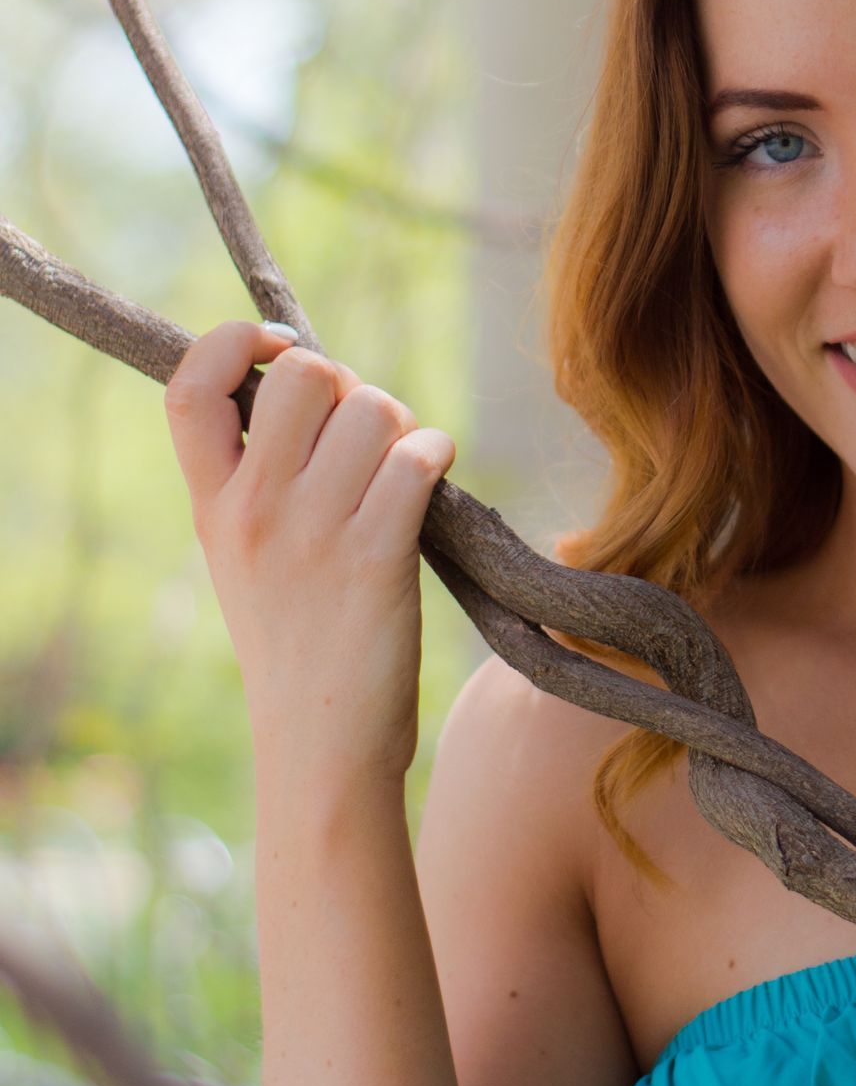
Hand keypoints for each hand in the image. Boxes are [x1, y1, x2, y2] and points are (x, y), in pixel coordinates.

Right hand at [165, 321, 454, 794]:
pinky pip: (418, 457)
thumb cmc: (298, 639)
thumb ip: (257, 476)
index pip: (188, 384)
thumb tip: (314, 382)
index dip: (235, 340)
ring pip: (374, 409)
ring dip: (404, 427)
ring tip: (401, 474)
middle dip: (351, 387)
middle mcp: (252, 511)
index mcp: (211, 505)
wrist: (322, 744)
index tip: (279, 349)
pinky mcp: (375, 559)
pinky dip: (437, 453)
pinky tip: (433, 480)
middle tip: (365, 436)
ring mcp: (312, 534)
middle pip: (305, 375)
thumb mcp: (243, 555)